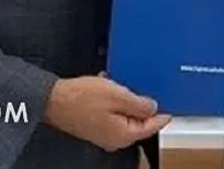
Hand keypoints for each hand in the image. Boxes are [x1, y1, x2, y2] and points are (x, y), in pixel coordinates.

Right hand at [43, 75, 170, 152]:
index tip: (170, 111)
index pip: (150, 127)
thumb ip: (139, 103)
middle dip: (140, 104)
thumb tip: (152, 107)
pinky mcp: (94, 125)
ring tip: (119, 84)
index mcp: (123, 135)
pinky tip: (107, 87)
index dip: (161, 116)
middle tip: (142, 89)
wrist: (54, 99)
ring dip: (124, 100)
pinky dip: (113, 100)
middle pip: (137, 122)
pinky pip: (111, 113)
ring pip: (123, 115)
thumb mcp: (117, 95)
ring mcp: (103, 133)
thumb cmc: (82, 98)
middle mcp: (114, 138)